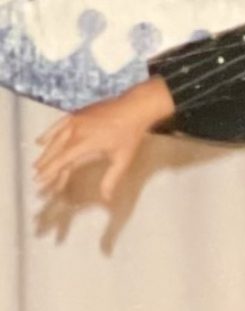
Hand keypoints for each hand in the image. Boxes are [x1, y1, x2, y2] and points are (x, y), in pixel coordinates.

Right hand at [33, 77, 175, 201]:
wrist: (134, 108)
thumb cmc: (130, 134)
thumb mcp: (122, 159)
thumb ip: (111, 178)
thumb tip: (106, 197)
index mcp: (85, 143)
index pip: (63, 161)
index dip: (51, 172)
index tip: (41, 182)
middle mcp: (76, 131)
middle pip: (55, 152)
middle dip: (46, 166)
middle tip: (38, 179)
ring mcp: (74, 121)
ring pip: (54, 140)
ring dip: (45, 154)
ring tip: (38, 166)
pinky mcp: (76, 114)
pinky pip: (57, 125)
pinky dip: (48, 134)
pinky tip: (41, 142)